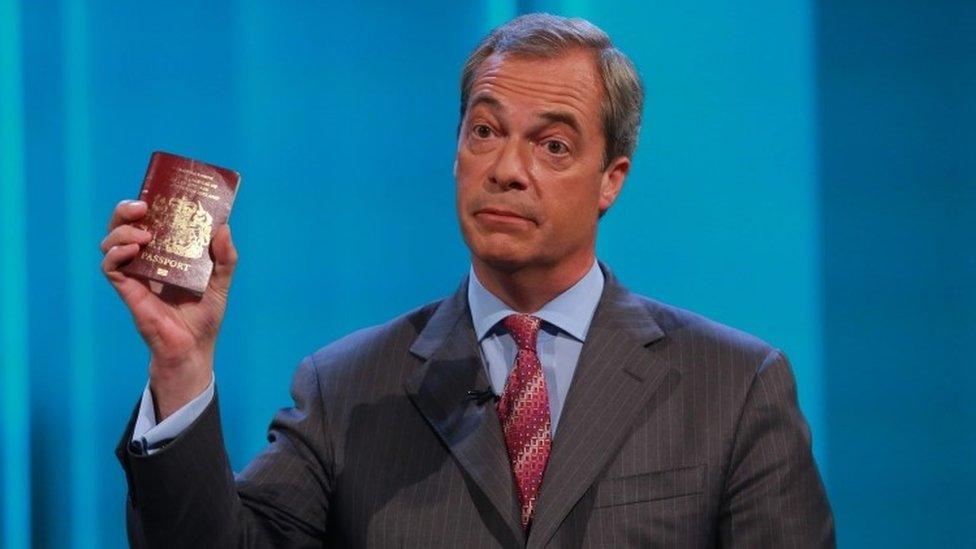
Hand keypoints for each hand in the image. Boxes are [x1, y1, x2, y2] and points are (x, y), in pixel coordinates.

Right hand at [100, 199, 237, 419]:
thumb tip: (224, 227)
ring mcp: (135, 274)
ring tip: (142, 234)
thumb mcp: (222, 281)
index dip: (147, 204)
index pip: (150, 221)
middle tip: (140, 206)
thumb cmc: (205, 315)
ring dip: (121, 232)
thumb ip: (226, 257)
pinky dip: (116, 254)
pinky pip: (111, 267)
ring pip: (112, 242)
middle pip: (125, 226)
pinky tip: (132, 250)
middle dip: (126, 211)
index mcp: (167, 252)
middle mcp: (148, 259)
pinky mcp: (128, 290)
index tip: (155, 194)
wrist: (194, 347)